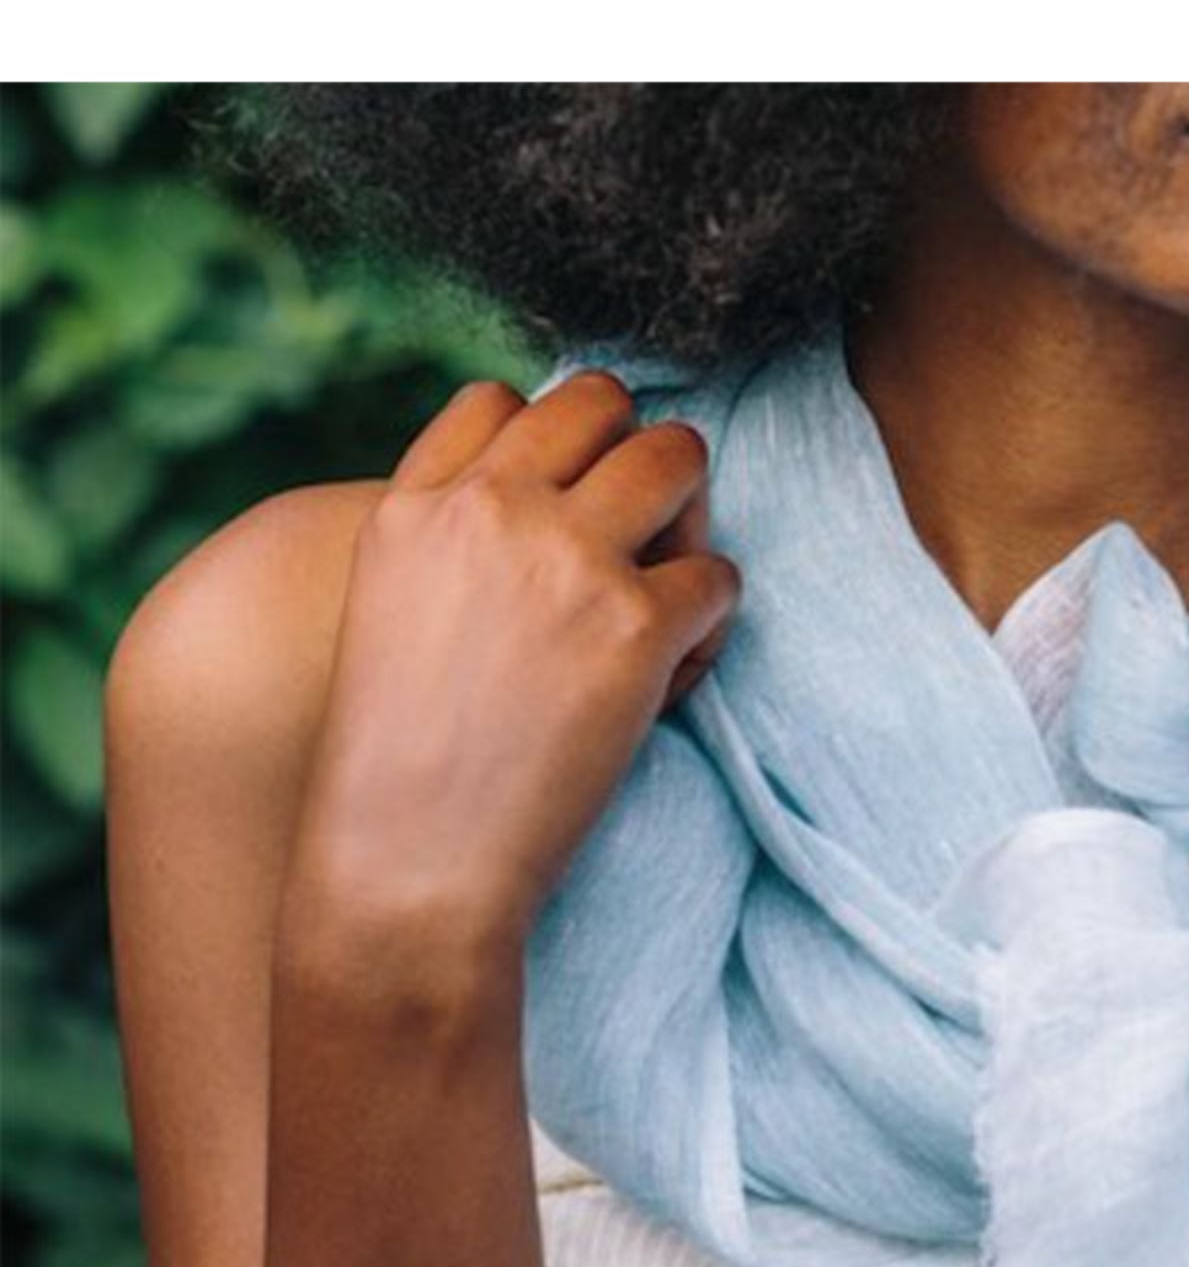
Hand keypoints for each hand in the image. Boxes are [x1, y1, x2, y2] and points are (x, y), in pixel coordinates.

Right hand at [284, 371, 739, 958]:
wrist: (412, 864)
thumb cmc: (401, 769)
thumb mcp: (390, 618)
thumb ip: (453, 546)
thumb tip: (553, 509)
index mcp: (418, 506)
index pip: (504, 402)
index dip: (554, 447)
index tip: (567, 511)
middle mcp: (492, 508)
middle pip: (605, 404)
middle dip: (638, 460)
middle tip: (642, 542)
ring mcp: (569, 558)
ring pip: (680, 458)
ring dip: (693, 517)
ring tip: (668, 599)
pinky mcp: (637, 623)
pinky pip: (721, 576)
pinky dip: (713, 624)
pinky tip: (673, 677)